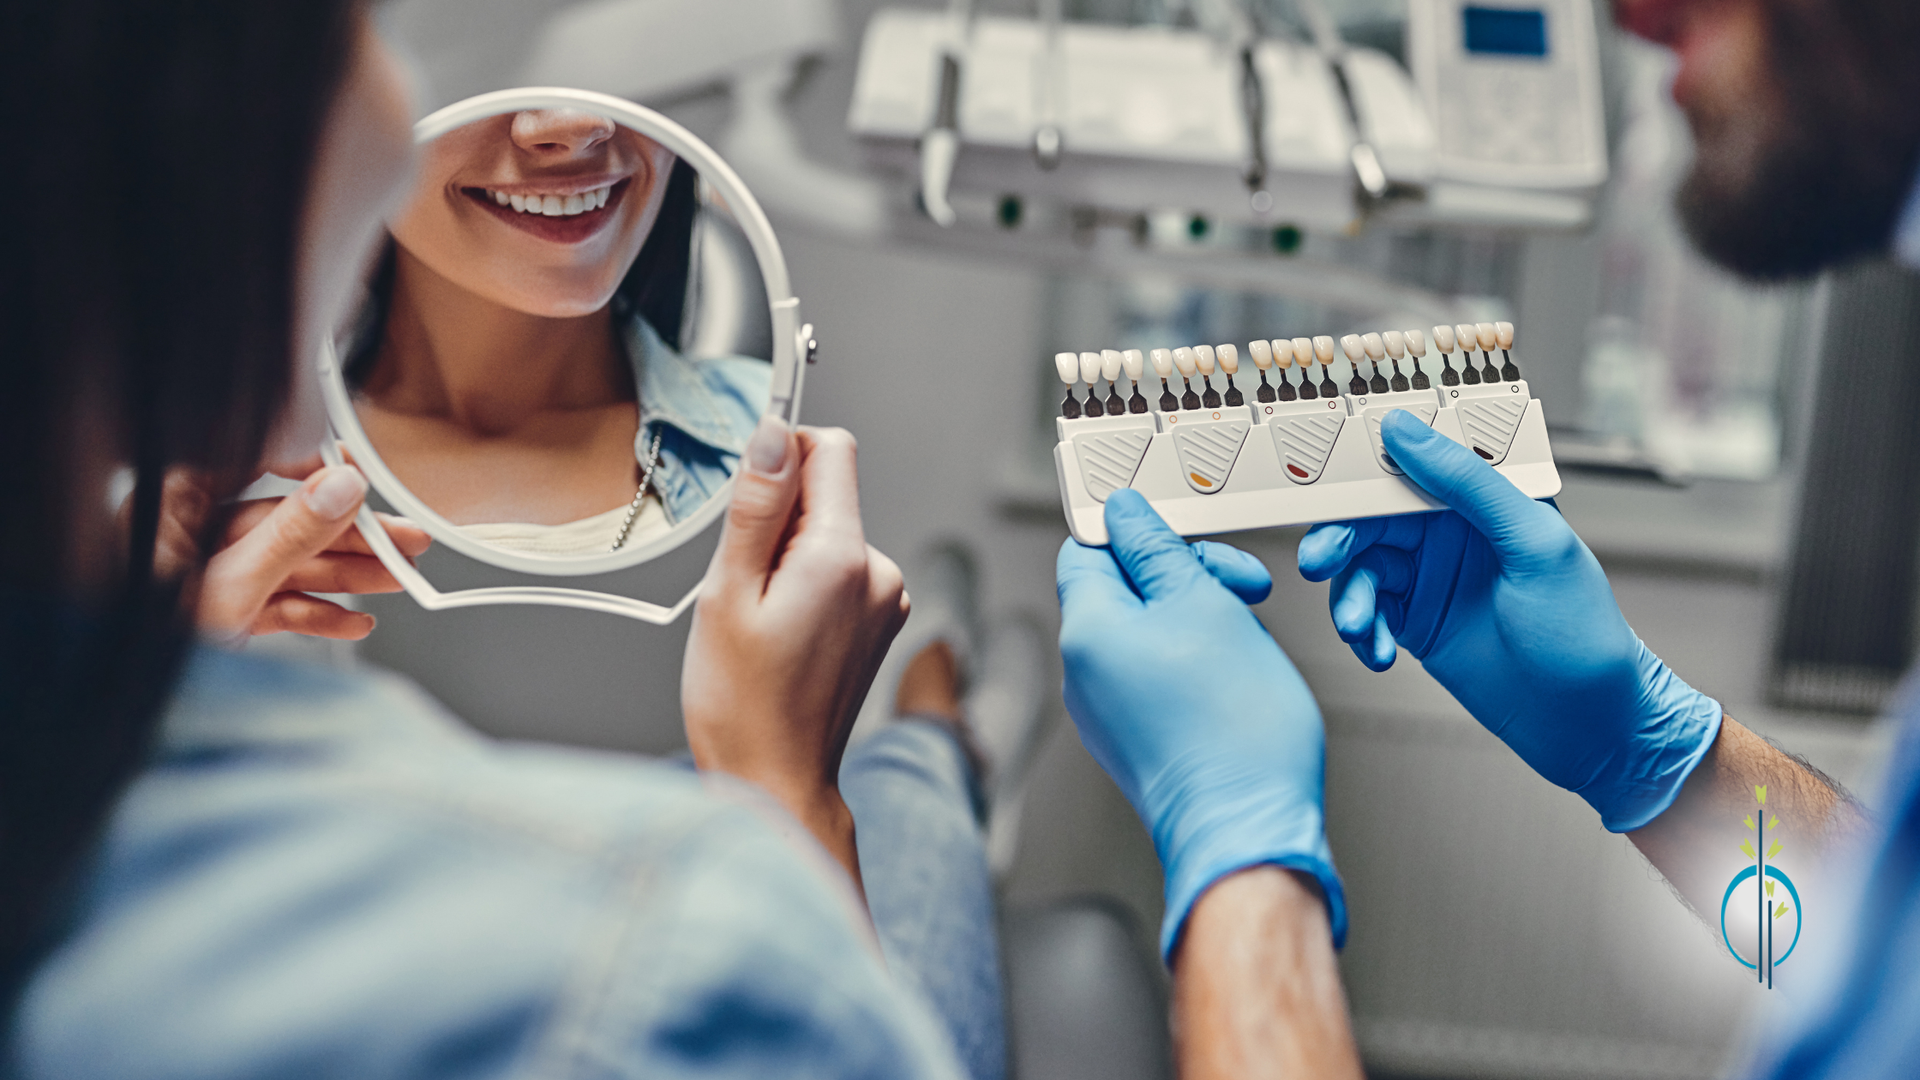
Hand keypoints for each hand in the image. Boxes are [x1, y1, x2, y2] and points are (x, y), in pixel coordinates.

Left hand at [160, 461, 431, 641]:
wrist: (124, 710)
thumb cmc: (142, 645)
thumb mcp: (229, 585)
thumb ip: (290, 536)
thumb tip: (341, 488)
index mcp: (175, 507)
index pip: (252, 465)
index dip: (310, 466)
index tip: (357, 473)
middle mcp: (193, 536)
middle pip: (287, 522)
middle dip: (350, 536)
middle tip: (401, 538)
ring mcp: (212, 576)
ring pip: (292, 565)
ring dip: (347, 576)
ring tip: (397, 578)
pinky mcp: (226, 613)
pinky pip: (281, 604)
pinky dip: (319, 614)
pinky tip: (354, 621)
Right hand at [681, 420, 908, 882]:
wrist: (776, 781)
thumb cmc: (744, 706)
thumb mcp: (728, 593)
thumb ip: (756, 507)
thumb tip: (774, 435)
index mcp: (843, 558)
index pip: (830, 449)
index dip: (782, 456)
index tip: (748, 497)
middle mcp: (879, 574)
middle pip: (827, 494)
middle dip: (777, 519)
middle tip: (745, 585)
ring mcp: (886, 600)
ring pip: (829, 534)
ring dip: (788, 558)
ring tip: (762, 620)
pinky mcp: (880, 621)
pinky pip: (839, 571)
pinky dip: (806, 585)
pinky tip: (782, 633)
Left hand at [1057, 490, 1343, 960]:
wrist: (1249, 830)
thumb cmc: (1233, 731)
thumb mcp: (1204, 606)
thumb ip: (1157, 551)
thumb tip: (1125, 514)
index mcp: (1086, 632)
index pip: (1086, 549)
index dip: (1135, 530)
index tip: (1182, 528)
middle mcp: (1083, 674)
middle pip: (1123, 588)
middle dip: (1185, 576)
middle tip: (1242, 586)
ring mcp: (1107, 711)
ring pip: (1149, 631)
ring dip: (1201, 617)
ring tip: (1247, 640)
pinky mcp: (1137, 739)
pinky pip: (1158, 675)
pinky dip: (1198, 662)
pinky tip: (1238, 676)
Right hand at [1297, 410, 1720, 830]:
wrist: (1588, 727)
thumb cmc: (1582, 633)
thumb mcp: (1533, 544)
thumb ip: (1468, 483)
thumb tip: (1406, 429)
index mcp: (1485, 496)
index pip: (1414, 458)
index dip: (1363, 460)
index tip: (1319, 472)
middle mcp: (1452, 530)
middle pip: (1370, 515)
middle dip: (1338, 538)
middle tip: (1319, 563)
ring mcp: (1430, 577)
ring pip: (1361, 566)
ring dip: (1350, 596)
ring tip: (1359, 629)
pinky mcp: (1415, 622)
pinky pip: (1366, 611)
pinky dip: (1361, 631)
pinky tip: (1377, 654)